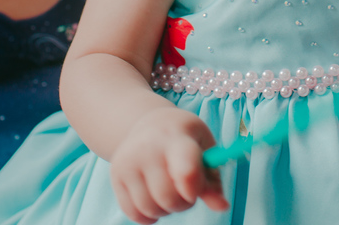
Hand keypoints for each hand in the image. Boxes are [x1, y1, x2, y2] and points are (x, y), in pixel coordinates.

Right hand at [109, 107, 228, 223]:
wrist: (150, 123)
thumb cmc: (185, 139)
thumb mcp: (205, 150)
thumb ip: (213, 181)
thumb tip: (222, 207)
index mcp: (176, 137)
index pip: (185, 168)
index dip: (193, 187)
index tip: (195, 192)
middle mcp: (147, 147)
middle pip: (168, 197)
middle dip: (183, 203)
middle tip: (187, 192)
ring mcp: (128, 161)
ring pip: (151, 209)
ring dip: (166, 210)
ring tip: (169, 192)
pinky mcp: (116, 176)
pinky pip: (134, 214)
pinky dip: (148, 215)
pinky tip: (154, 198)